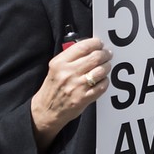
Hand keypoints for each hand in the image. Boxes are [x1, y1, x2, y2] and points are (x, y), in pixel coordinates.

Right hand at [31, 37, 112, 153]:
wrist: (46, 110)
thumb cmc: (53, 86)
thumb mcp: (56, 67)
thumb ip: (71, 56)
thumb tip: (91, 46)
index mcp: (60, 63)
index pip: (83, 47)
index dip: (96, 43)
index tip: (100, 44)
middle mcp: (68, 73)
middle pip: (95, 57)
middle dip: (105, 54)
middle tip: (107, 54)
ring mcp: (77, 86)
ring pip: (101, 70)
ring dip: (107, 66)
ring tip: (106, 66)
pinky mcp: (83, 98)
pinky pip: (102, 86)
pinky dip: (105, 81)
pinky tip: (102, 79)